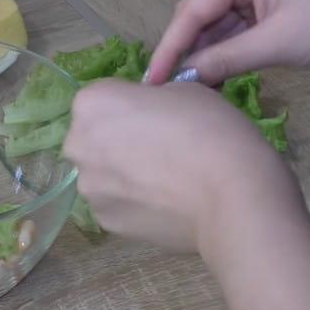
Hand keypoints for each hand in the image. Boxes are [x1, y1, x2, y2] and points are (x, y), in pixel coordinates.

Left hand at [63, 79, 283, 250]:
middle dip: (117, 140)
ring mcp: (88, 186)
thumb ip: (150, 99)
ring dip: (122, 173)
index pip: (103, 97)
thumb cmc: (209, 129)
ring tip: (164, 181)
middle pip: (93, 136)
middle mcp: (77, 144)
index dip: (131, 104)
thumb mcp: (183, 90)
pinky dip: (132, 202)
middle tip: (159, 149)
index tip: (157, 116)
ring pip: (101, 173)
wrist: (232, 195)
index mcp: (91, 103)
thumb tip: (147, 116)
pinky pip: (114, 203)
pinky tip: (163, 204)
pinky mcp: (104, 220)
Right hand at [145, 0, 309, 84]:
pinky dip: (219, 54)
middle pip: (196, 14)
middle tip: (164, 89)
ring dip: (199, 56)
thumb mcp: (277, 44)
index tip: (152, 82)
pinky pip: (228, 29)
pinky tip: (206, 77)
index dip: (170, 48)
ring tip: (182, 90)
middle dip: (182, 52)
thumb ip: (224, 60)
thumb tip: (181, 81)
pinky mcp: (259, 1)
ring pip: (210, 25)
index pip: (193, 9)